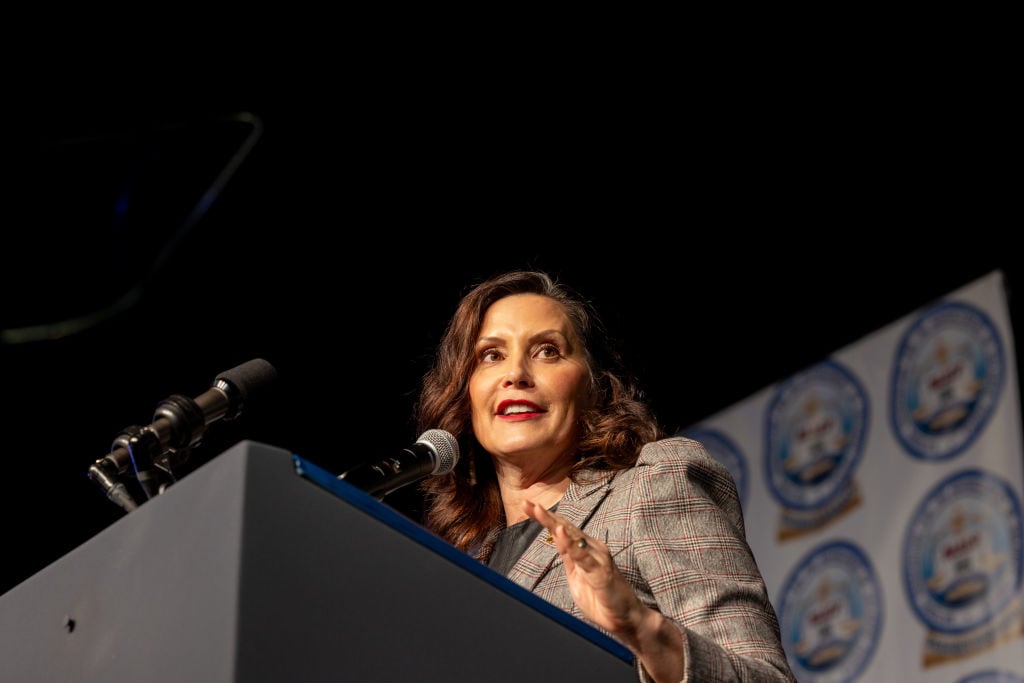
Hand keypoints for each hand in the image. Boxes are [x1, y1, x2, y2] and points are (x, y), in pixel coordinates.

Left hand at [521, 499, 648, 638]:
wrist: (625, 619)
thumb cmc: (601, 598)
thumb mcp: (576, 576)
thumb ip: (568, 557)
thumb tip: (555, 538)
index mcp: (585, 549)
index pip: (562, 529)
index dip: (545, 517)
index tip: (527, 505)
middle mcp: (592, 548)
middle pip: (565, 527)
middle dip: (545, 515)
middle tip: (527, 503)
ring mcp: (598, 558)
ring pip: (573, 537)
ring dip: (554, 523)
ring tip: (538, 511)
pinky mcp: (602, 572)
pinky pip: (583, 557)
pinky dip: (571, 544)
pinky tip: (561, 533)